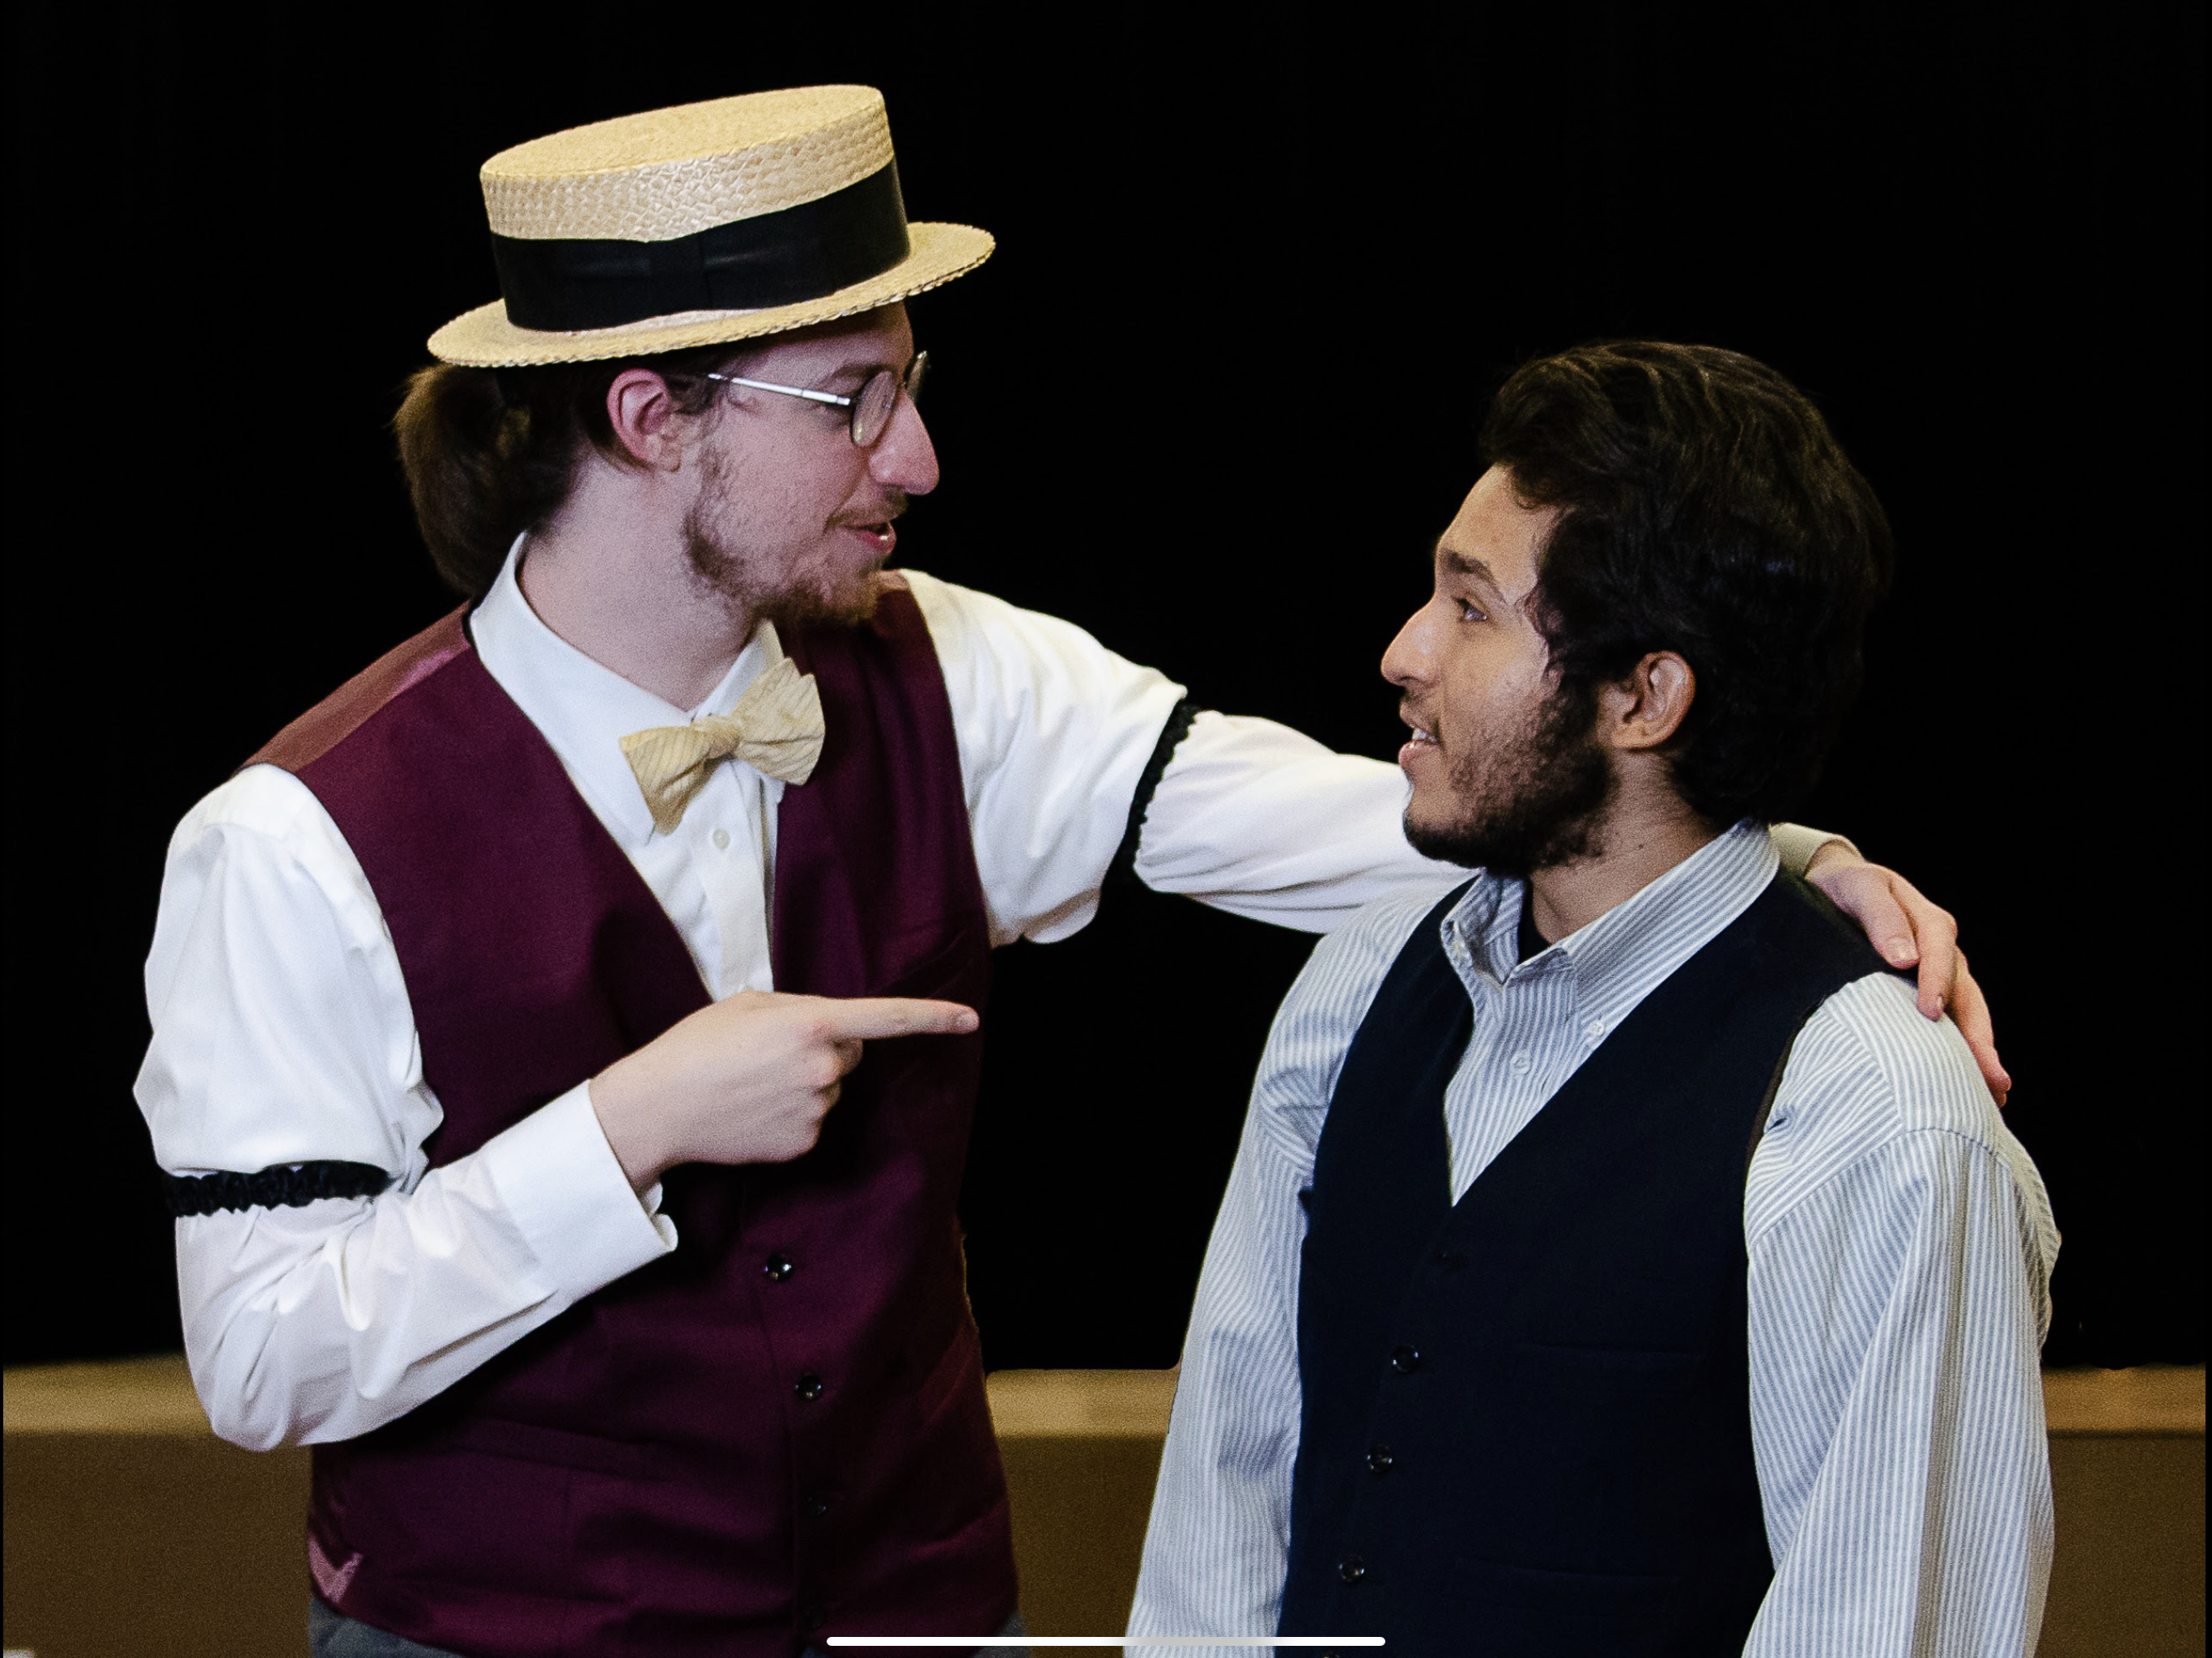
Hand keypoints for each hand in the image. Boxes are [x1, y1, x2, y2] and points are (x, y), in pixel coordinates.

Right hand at [589, 991, 979, 1190]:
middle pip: (851, 1053)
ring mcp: (816, 1110)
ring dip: (804, 1082)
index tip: (970, 1019)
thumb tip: (833, 1031)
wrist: (659, 1105)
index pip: (888, 1018)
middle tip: (770, 1051)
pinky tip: (753, 1110)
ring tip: (751, 1082)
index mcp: (813, 1024)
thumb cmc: (699, 1045)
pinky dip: (791, 1114)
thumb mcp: (750, 1004)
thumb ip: (802, 1010)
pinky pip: (813, 1119)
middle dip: (826, 1048)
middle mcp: (824, 1069)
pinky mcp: (804, 1143)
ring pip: (830, 1089)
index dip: (934, 1017)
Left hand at [1804, 845, 2008, 1103]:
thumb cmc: (1846, 889)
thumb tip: (1904, 958)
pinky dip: (1962, 1053)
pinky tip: (1972, 1086)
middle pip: (1967, 996)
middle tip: (1991, 1077)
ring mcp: (1942, 976)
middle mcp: (1943, 952)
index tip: (1930, 1012)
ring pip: (1967, 1016)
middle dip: (1978, 1037)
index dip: (1937, 982)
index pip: (1940, 953)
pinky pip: (1952, 1025)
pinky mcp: (1930, 995)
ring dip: (1980, 1054)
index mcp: (1929, 923)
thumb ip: (1880, 917)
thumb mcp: (1859, 888)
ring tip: (1995, 1093)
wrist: (1839, 889)